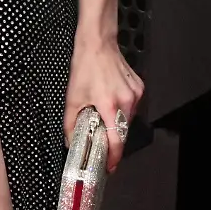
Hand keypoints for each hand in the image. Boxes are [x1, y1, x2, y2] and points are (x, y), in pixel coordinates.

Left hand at [63, 37, 142, 172]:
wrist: (98, 43)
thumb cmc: (85, 66)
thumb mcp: (72, 97)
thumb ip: (71, 124)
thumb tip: (71, 142)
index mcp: (109, 104)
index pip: (116, 141)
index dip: (114, 158)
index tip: (110, 166)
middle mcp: (126, 101)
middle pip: (121, 131)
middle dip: (111, 138)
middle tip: (99, 138)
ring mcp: (135, 94)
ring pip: (127, 119)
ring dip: (115, 121)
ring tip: (102, 110)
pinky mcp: (139, 88)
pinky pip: (131, 106)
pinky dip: (121, 109)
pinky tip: (110, 98)